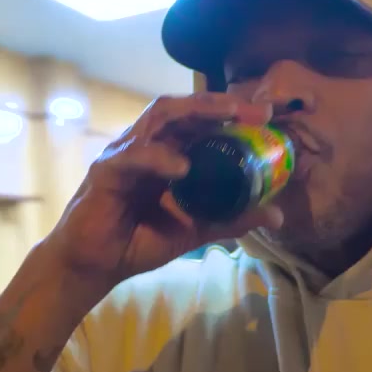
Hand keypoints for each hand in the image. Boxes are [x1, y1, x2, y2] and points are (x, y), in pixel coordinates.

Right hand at [44, 93, 282, 289]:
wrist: (95, 266)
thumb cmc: (138, 241)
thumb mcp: (196, 230)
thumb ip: (232, 219)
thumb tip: (276, 216)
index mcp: (168, 154)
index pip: (201, 122)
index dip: (233, 115)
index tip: (268, 118)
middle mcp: (148, 145)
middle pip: (184, 109)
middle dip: (220, 105)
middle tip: (255, 112)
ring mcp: (126, 154)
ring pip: (160, 118)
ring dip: (195, 113)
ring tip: (227, 116)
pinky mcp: (106, 172)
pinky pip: (133, 156)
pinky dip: (159, 158)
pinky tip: (182, 167)